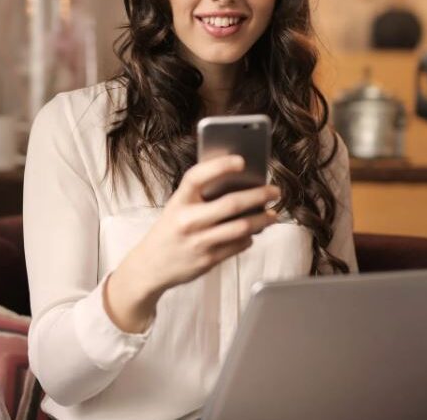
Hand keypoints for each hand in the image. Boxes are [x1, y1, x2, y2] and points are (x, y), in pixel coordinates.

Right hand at [104, 155, 279, 331]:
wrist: (151, 266)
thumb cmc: (169, 231)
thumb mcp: (177, 207)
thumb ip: (200, 196)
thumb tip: (239, 185)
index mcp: (178, 201)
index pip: (198, 177)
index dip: (220, 166)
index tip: (241, 161)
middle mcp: (188, 220)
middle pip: (231, 204)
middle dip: (259, 196)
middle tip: (275, 191)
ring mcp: (198, 242)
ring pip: (241, 227)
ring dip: (262, 220)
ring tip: (272, 214)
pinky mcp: (208, 260)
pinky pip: (238, 245)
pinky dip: (249, 237)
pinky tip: (253, 233)